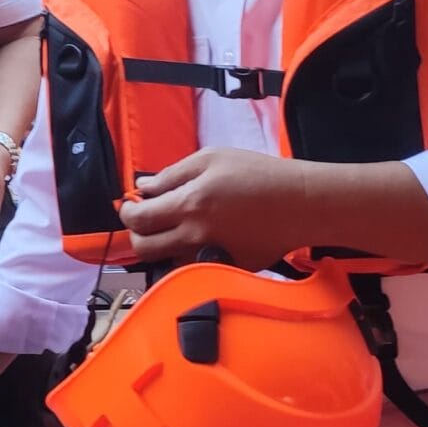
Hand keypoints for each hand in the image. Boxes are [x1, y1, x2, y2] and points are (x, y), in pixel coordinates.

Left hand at [120, 148, 318, 266]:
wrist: (301, 203)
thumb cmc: (258, 173)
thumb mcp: (213, 158)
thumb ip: (173, 174)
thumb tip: (144, 188)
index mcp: (188, 205)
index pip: (138, 220)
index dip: (127, 212)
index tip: (131, 204)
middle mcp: (194, 236)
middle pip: (144, 249)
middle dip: (137, 234)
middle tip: (146, 219)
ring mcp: (211, 257)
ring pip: (166, 261)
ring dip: (162, 246)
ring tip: (175, 227)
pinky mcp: (227, 268)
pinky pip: (194, 266)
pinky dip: (190, 254)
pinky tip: (205, 237)